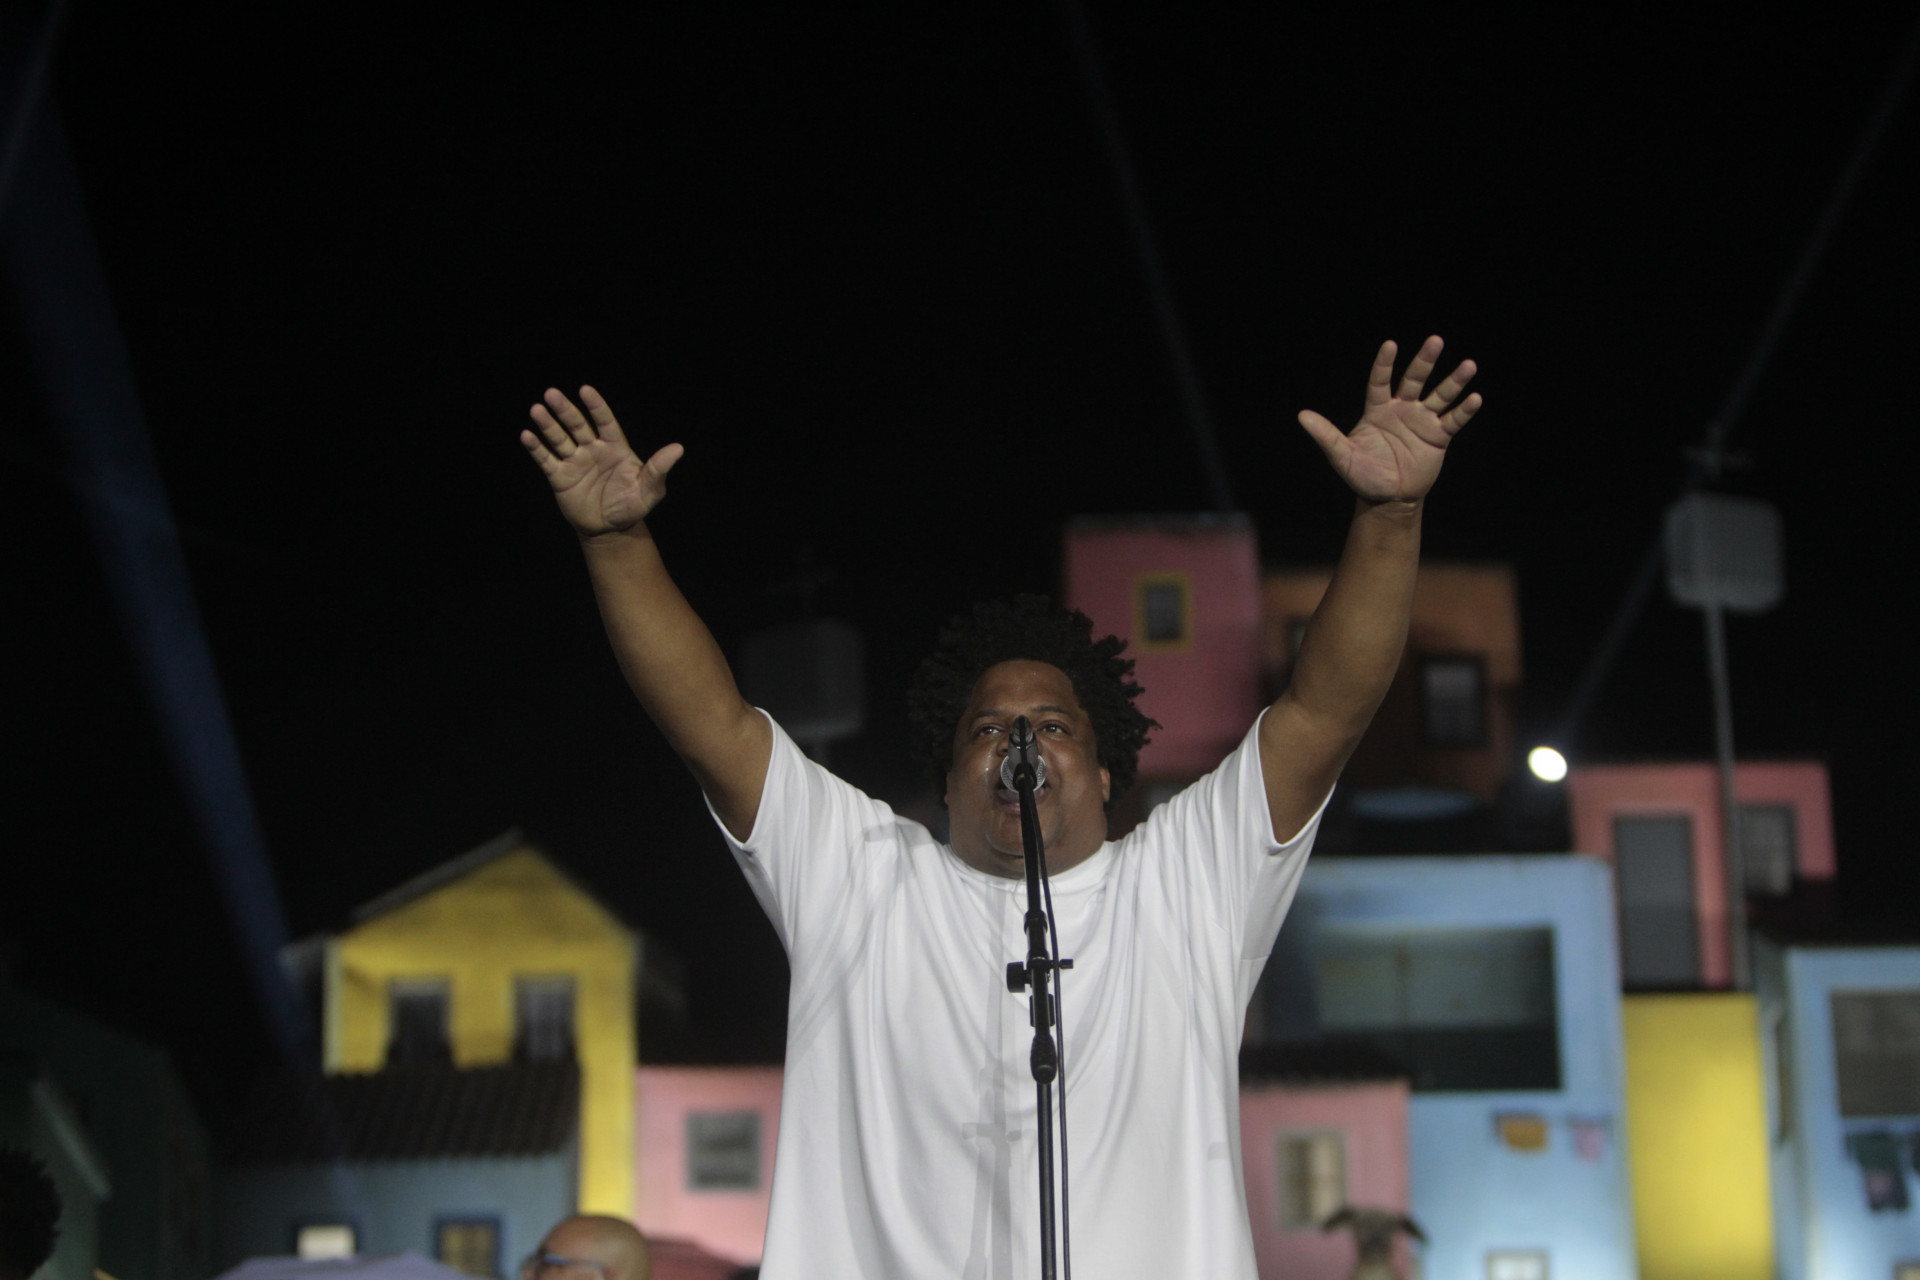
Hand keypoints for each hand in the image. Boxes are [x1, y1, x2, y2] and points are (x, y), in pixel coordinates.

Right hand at [522, 386, 684, 536]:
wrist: (610, 530)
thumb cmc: (631, 506)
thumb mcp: (649, 490)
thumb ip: (658, 469)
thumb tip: (678, 448)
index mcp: (615, 448)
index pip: (605, 422)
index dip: (596, 406)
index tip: (585, 390)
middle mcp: (593, 450)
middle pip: (577, 425)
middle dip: (565, 410)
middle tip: (552, 394)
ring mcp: (575, 461)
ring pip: (559, 438)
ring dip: (548, 425)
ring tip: (537, 410)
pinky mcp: (560, 477)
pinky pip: (546, 459)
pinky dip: (536, 448)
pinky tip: (526, 435)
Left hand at [1297, 336, 1480, 505]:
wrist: (1388, 498)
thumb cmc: (1362, 475)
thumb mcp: (1341, 456)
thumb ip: (1325, 435)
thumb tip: (1301, 416)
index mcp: (1378, 410)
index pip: (1380, 381)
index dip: (1385, 364)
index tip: (1391, 344)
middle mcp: (1402, 409)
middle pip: (1415, 380)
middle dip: (1425, 361)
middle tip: (1436, 340)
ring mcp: (1422, 421)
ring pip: (1440, 396)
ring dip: (1454, 381)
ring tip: (1469, 365)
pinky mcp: (1438, 436)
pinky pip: (1453, 420)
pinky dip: (1464, 410)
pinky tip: (1475, 397)